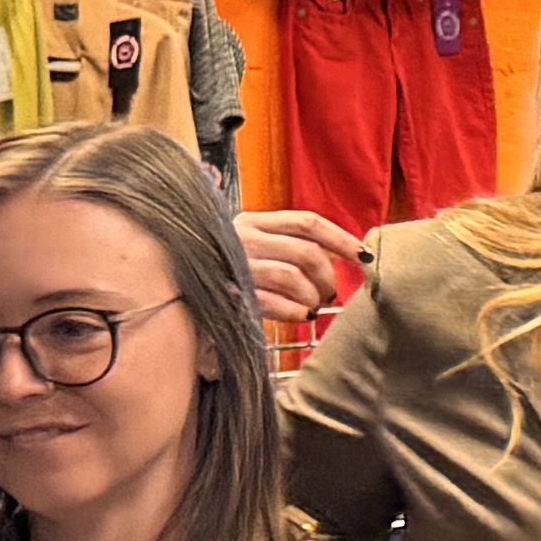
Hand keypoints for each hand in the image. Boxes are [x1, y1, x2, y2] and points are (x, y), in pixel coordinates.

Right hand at [242, 208, 368, 351]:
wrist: (177, 285)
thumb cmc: (228, 268)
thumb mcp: (256, 246)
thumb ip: (290, 245)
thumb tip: (341, 256)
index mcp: (254, 222)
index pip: (307, 223)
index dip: (340, 239)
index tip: (363, 256)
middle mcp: (243, 238)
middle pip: (306, 253)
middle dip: (328, 277)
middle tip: (331, 293)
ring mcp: (236, 265)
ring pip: (293, 278)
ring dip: (312, 297)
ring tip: (313, 307)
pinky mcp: (230, 293)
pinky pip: (274, 303)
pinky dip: (295, 313)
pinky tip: (300, 317)